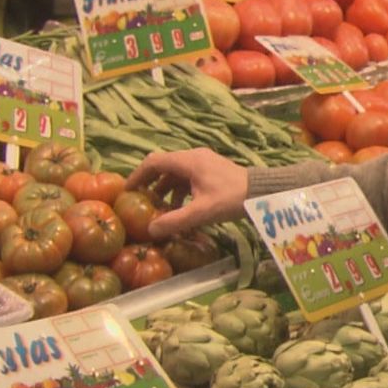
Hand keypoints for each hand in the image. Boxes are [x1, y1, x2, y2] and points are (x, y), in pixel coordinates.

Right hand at [126, 148, 248, 239]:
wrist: (262, 192)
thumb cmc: (231, 199)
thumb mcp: (201, 212)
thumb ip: (175, 221)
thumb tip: (150, 230)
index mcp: (189, 161)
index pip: (153, 162)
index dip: (137, 175)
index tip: (126, 190)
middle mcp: (194, 157)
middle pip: (163, 166)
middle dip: (149, 183)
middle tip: (139, 201)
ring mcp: (204, 162)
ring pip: (175, 172)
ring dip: (164, 188)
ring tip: (158, 208)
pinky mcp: (211, 170)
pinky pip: (187, 177)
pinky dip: (178, 190)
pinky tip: (179, 208)